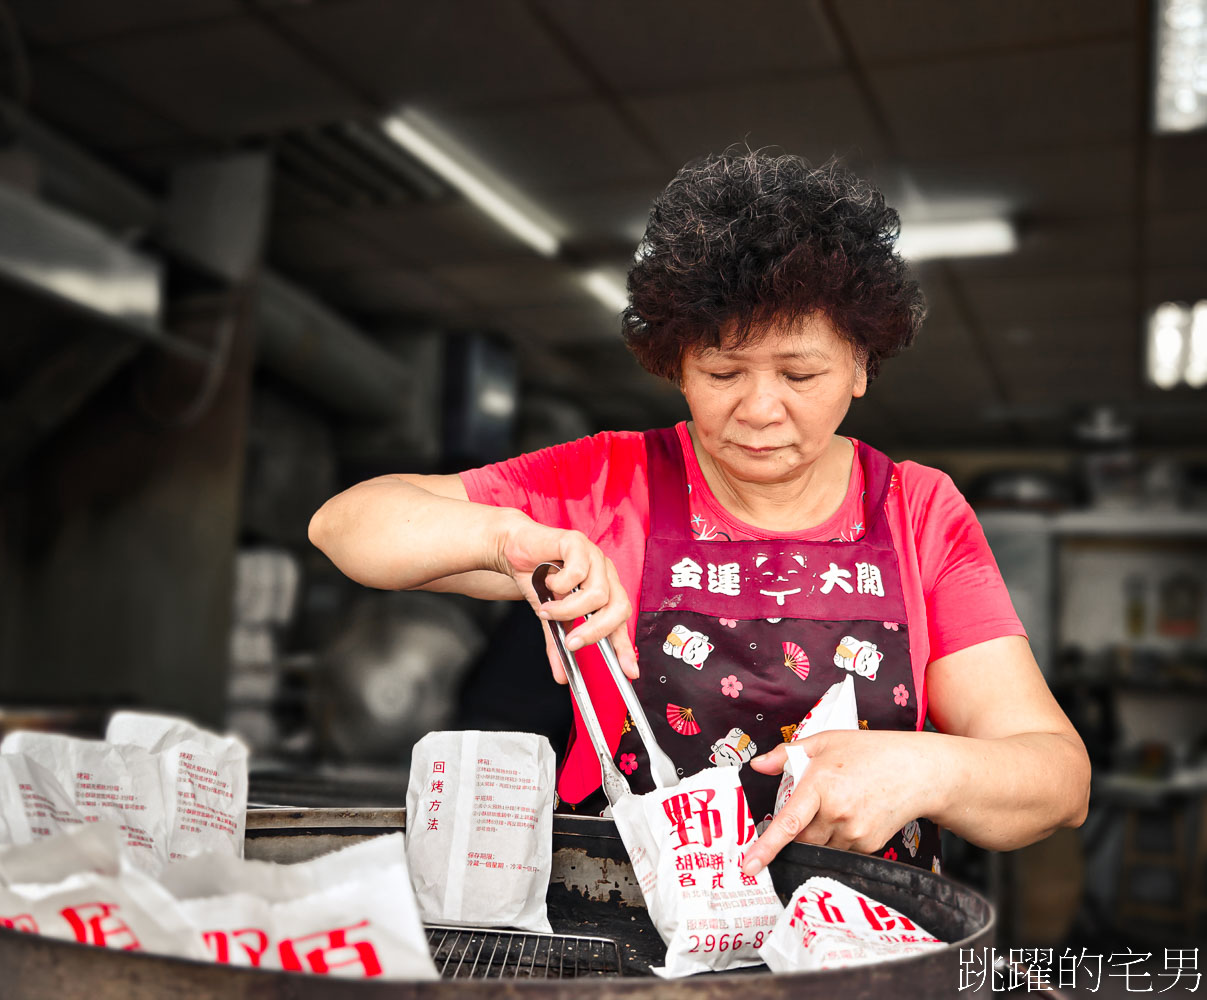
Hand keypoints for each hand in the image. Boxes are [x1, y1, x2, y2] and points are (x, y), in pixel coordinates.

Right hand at [497, 514, 638, 684]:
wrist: (514, 548)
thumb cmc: (537, 577)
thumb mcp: (550, 617)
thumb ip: (558, 642)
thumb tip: (561, 675)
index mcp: (605, 590)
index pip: (622, 620)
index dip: (626, 646)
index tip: (629, 672)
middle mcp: (605, 574)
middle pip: (619, 608)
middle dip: (595, 631)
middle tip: (571, 642)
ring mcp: (594, 557)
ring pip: (597, 594)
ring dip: (568, 609)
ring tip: (549, 608)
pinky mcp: (578, 543)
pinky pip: (577, 573)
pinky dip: (559, 583)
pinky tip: (548, 579)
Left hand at [740, 729, 938, 874]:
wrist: (917, 772)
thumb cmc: (869, 752)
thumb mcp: (825, 742)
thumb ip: (787, 754)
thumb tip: (758, 766)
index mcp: (821, 784)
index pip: (789, 822)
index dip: (767, 847)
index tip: (749, 865)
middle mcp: (837, 813)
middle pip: (801, 839)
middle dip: (798, 830)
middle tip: (812, 806)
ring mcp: (855, 833)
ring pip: (820, 847)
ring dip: (818, 833)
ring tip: (839, 804)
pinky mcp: (868, 845)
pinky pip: (840, 850)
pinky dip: (837, 837)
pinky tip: (853, 814)